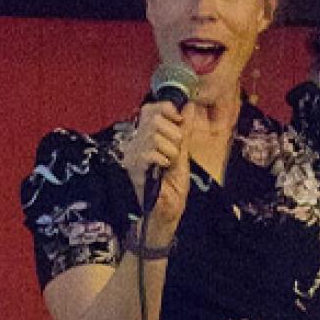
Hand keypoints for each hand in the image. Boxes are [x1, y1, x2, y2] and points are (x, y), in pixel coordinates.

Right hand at [122, 99, 193, 237]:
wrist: (165, 213)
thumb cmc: (172, 187)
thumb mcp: (182, 153)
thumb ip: (183, 130)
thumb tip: (187, 106)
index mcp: (145, 137)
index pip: (151, 109)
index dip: (167, 110)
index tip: (179, 122)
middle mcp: (135, 143)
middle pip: (154, 118)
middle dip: (173, 134)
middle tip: (175, 152)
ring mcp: (132, 155)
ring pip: (155, 135)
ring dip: (170, 150)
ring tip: (169, 164)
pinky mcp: (133, 167)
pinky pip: (151, 152)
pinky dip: (164, 159)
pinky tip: (163, 169)